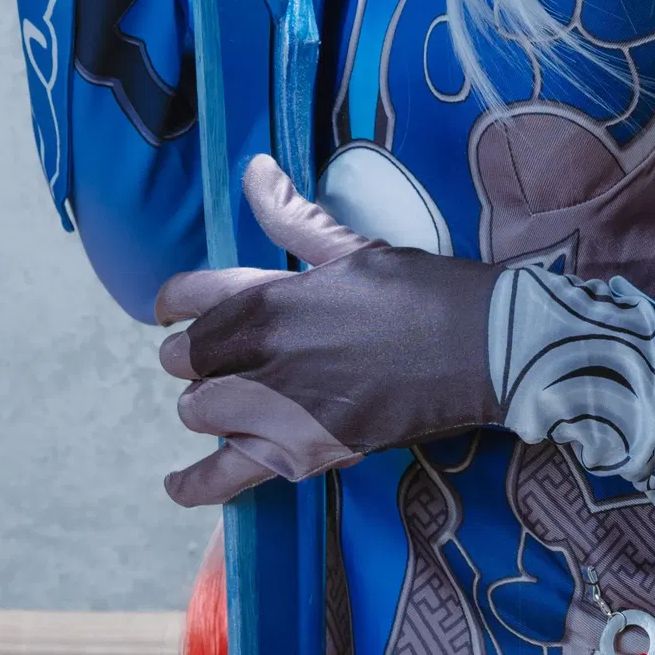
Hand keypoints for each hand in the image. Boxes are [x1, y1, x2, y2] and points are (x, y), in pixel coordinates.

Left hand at [155, 156, 501, 505]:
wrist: (481, 349)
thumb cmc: (421, 290)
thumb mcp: (355, 246)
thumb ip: (294, 217)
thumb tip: (254, 168)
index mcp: (272, 295)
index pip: (186, 298)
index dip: (173, 305)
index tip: (172, 313)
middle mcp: (263, 352)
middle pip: (185, 362)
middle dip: (197, 360)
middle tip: (226, 360)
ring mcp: (279, 408)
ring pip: (199, 415)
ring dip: (211, 407)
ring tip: (233, 405)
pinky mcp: (301, 453)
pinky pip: (225, 477)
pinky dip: (197, 484)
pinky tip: (177, 485)